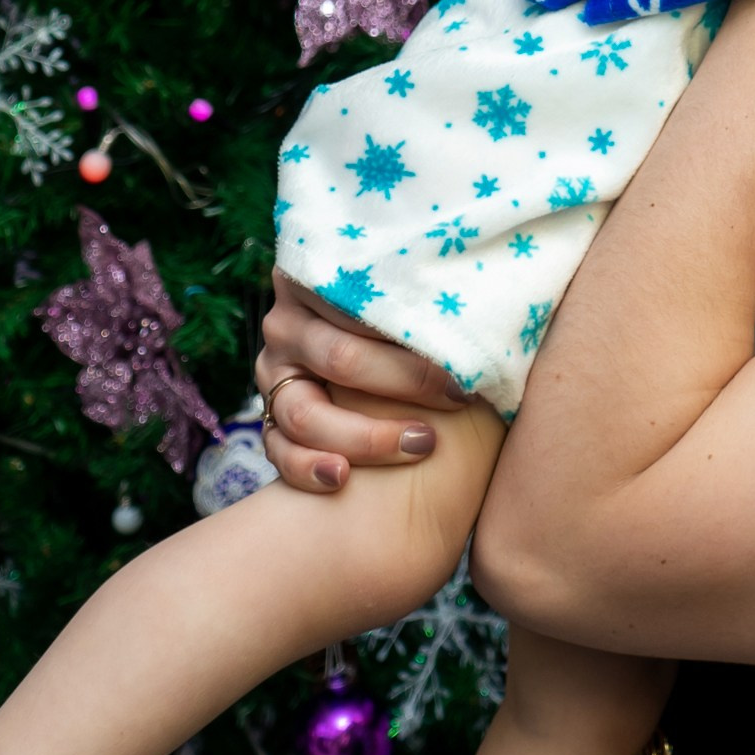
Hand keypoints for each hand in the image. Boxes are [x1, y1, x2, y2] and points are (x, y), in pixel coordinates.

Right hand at [256, 270, 469, 493]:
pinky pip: (279, 449)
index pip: (358, 302)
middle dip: (405, 384)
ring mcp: (273, 371)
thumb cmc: (410, 311)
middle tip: (458, 400)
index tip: (466, 356)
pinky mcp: (270, 414)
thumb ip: (434, 287)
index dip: (415, 331)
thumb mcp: (414, 285)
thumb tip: (483, 295)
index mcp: (315, 276)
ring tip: (420, 445)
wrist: (367, 344)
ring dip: (365, 436)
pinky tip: (342, 478)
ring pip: (305, 413)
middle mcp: (286, 323)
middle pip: (339, 358)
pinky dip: (307, 467)